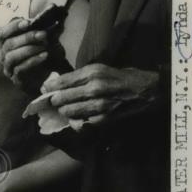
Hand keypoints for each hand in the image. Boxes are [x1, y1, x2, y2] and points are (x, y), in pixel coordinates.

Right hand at [0, 17, 64, 91]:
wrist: (43, 80)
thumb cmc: (40, 56)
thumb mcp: (43, 42)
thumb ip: (44, 29)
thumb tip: (54, 14)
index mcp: (6, 43)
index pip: (2, 33)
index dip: (13, 26)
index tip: (28, 22)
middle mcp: (3, 55)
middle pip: (9, 44)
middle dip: (26, 37)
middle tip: (43, 34)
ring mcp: (8, 68)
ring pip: (12, 57)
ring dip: (29, 49)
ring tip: (45, 46)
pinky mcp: (16, 79)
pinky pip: (20, 69)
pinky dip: (33, 61)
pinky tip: (45, 56)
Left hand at [42, 65, 159, 126]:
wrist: (146, 90)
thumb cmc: (121, 77)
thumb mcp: (100, 69)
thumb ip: (79, 76)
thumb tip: (57, 83)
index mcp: (92, 72)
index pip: (61, 81)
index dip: (49, 87)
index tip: (44, 90)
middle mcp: (94, 88)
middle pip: (61, 98)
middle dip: (54, 100)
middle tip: (53, 101)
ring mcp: (99, 104)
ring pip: (68, 112)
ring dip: (64, 111)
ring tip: (65, 109)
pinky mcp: (104, 118)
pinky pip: (81, 123)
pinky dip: (77, 121)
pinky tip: (78, 117)